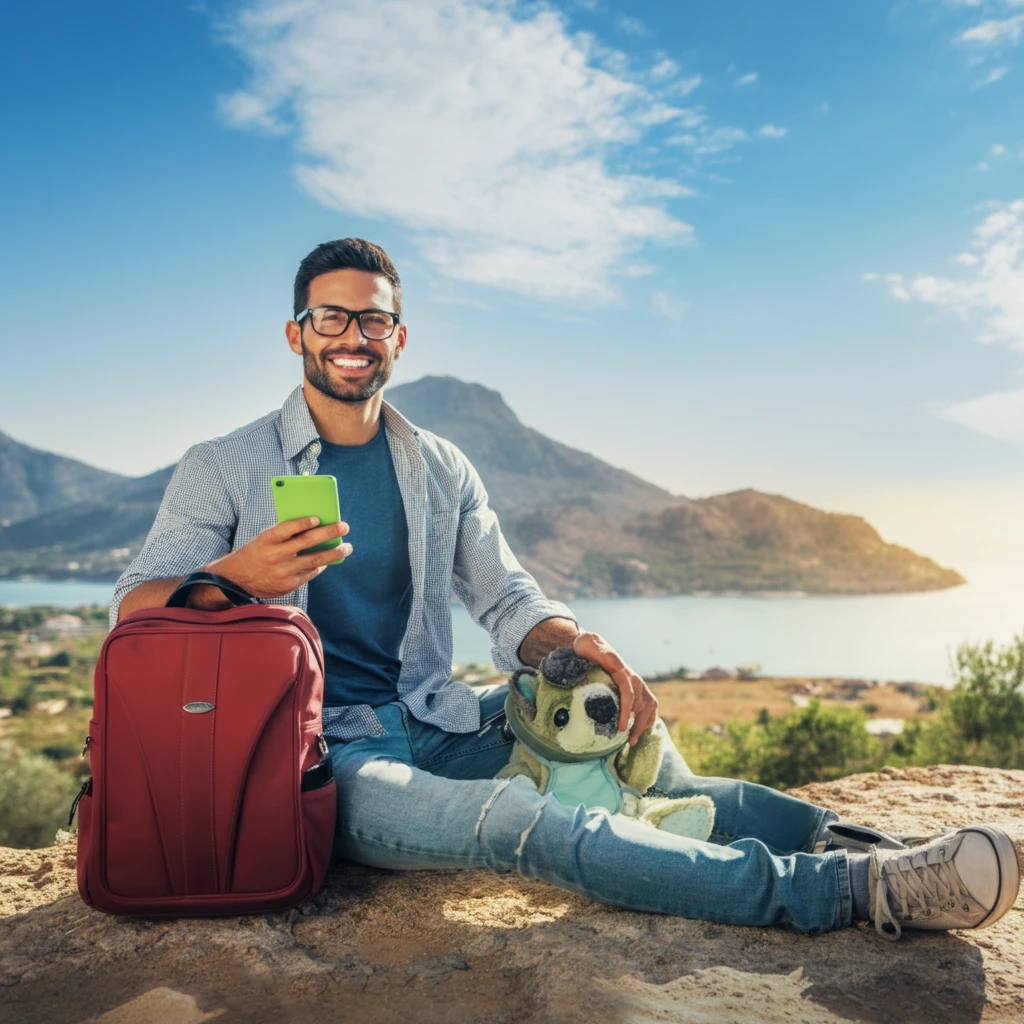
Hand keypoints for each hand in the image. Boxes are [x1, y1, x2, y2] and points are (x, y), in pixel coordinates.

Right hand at [188, 517, 351, 607]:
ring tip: (346, 547)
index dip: (303, 523)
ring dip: (333, 553)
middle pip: (307, 542)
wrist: (236, 581)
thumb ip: (284, 534)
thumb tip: (313, 526)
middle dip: (329, 533)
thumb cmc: (254, 554)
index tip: (318, 519)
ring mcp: (283, 572)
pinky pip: (310, 573)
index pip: (287, 528)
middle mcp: (275, 555)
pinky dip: (321, 565)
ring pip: (314, 560)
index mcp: (267, 540)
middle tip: (344, 527)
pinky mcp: (289, 585)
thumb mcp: (263, 540)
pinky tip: (329, 560)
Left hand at [571, 631, 657, 745]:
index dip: (626, 712)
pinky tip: (642, 730)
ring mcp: (637, 684)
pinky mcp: (636, 688)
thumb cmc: (587, 647)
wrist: (591, 644)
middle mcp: (634, 679)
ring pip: (648, 707)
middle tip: (627, 742)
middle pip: (640, 705)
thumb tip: (618, 665)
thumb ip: (602, 654)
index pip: (629, 694)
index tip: (622, 728)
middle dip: (636, 725)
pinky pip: (649, 704)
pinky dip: (649, 718)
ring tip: (633, 740)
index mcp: (623, 672)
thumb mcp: (589, 646)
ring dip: (643, 724)